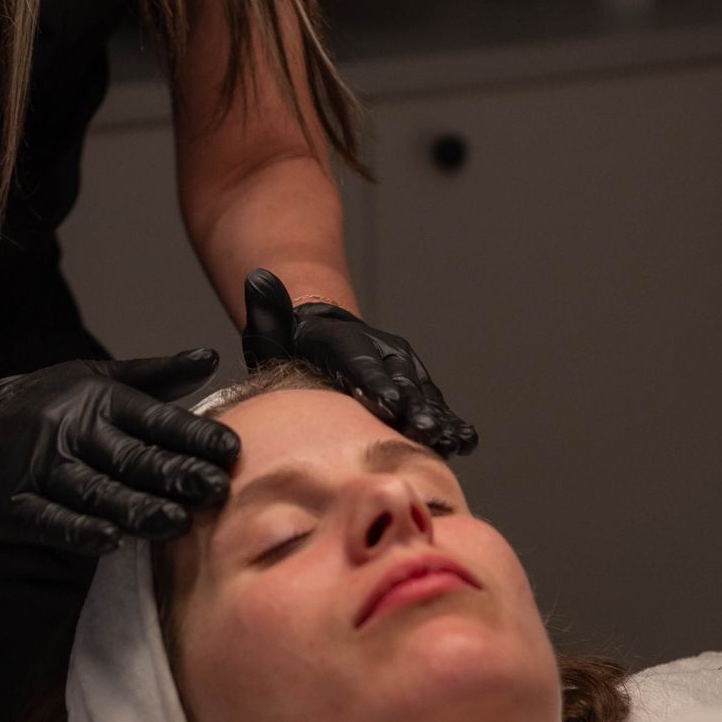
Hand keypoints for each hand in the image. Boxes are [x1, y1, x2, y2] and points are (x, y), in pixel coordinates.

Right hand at [0, 347, 241, 555]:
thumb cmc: (40, 405)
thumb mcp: (93, 377)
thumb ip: (155, 377)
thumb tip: (211, 357)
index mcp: (96, 399)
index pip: (154, 417)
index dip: (193, 434)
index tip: (231, 450)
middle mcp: (70, 429)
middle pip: (130, 455)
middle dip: (175, 473)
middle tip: (216, 489)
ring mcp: (39, 467)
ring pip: (95, 490)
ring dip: (137, 507)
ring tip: (176, 522)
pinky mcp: (13, 504)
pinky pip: (50, 519)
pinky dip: (80, 530)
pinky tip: (110, 539)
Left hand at [240, 269, 476, 454]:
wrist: (322, 335)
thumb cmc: (292, 343)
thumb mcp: (272, 328)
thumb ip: (268, 309)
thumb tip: (257, 279)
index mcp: (346, 341)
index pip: (359, 363)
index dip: (373, 383)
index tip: (384, 403)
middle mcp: (383, 352)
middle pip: (399, 382)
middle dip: (412, 407)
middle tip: (420, 431)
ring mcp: (404, 370)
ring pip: (424, 395)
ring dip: (437, 418)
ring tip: (449, 441)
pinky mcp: (417, 390)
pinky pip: (435, 406)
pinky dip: (450, 422)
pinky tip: (464, 442)